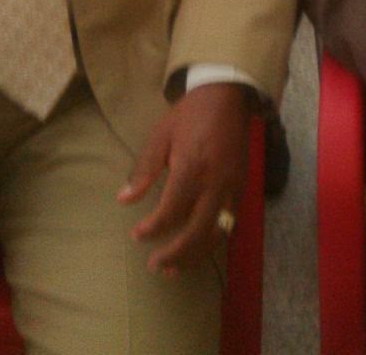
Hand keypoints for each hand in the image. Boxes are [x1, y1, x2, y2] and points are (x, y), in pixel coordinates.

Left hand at [118, 83, 251, 274]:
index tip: (136, 235)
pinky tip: (198, 248)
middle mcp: (215, 183)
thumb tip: (123, 200)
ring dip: (194, 256)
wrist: (226, 96)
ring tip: (174, 269)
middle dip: (174, 254)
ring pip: (215, 234)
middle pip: (195, 232)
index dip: (152, 229)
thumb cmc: (188, 115)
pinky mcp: (241, 187)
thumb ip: (144, 169)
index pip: (171, 212)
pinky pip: (229, 224)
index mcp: (191, 168)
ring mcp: (232, 188)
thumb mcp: (160, 135)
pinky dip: (212, 240)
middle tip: (154, 265)